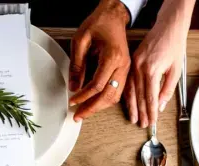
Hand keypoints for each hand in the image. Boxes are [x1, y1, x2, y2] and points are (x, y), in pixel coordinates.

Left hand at [68, 0, 130, 121]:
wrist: (114, 15)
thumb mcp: (81, 40)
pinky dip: (106, 100)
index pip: (97, 85)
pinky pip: (118, 91)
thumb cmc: (99, 23)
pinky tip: (95, 103)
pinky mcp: (125, 70)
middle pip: (108, 95)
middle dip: (92, 108)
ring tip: (85, 112)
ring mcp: (126, 69)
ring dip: (99, 107)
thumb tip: (74, 86)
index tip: (72, 101)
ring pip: (115, 96)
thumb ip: (77, 65)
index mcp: (112, 57)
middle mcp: (123, 65)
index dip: (83, 96)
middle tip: (78, 116)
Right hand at [124, 0, 194, 127]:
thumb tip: (161, 106)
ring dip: (132, 106)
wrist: (167, 27)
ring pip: (130, 90)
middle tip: (142, 124)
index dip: (151, 111)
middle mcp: (140, 68)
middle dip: (141, 112)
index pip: (150, 97)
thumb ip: (167, 89)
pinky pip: (127, 82)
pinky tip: (128, 103)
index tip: (152, 121)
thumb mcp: (176, 70)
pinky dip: (127, 94)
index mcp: (152, 70)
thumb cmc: (174, 45)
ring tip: (134, 118)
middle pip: (139, 96)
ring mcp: (133, 64)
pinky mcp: (131, 62)